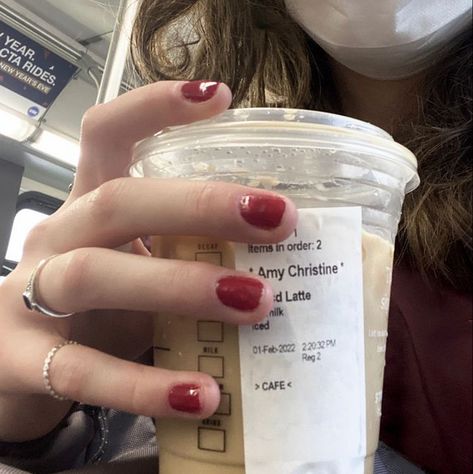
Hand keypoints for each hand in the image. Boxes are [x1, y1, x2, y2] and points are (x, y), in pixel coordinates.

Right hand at [0, 81, 296, 441]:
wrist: (15, 365)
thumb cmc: (95, 304)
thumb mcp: (137, 267)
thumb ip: (188, 257)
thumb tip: (280, 259)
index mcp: (86, 205)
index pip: (107, 133)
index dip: (154, 106)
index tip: (219, 95)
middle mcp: (56, 237)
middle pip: (118, 202)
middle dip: (200, 205)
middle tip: (278, 218)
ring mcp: (30, 297)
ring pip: (96, 276)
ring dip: (182, 287)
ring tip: (257, 302)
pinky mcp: (23, 361)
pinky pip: (85, 372)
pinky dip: (148, 385)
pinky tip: (206, 394)